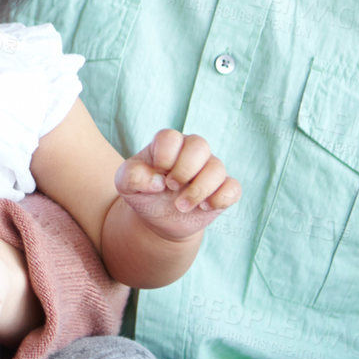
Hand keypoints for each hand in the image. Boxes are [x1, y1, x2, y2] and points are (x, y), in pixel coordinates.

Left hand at [116, 130, 240, 241]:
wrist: (157, 219)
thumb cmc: (142, 193)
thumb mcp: (125, 184)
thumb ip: (132, 176)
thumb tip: (158, 181)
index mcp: (167, 144)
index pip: (171, 138)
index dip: (164, 157)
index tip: (157, 173)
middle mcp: (191, 152)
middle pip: (199, 145)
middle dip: (184, 170)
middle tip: (171, 187)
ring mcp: (209, 170)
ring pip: (217, 168)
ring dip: (199, 190)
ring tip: (181, 206)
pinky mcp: (222, 190)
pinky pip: (233, 188)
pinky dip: (220, 198)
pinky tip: (204, 207)